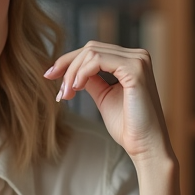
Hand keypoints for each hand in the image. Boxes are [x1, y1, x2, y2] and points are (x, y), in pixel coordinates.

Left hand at [45, 42, 175, 163]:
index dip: (68, 61)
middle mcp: (137, 56)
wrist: (144, 146)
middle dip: (67, 67)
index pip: (94, 50)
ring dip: (72, 73)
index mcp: (131, 61)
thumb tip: (73, 71)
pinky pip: (97, 60)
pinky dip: (82, 73)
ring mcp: (138, 61)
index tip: (50, 76)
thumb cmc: (127, 127)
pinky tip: (76, 88)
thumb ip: (92, 80)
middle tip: (59, 92)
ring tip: (67, 94)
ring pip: (91, 52)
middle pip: (90, 48)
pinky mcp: (135, 70)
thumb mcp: (104, 97)